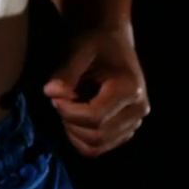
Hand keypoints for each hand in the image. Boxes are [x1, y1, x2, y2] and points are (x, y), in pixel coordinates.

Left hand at [42, 24, 149, 156]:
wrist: (113, 40)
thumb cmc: (96, 42)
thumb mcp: (79, 49)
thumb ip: (65, 72)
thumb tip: (50, 92)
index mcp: (130, 88)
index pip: (95, 117)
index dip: (69, 111)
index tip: (54, 96)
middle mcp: (138, 109)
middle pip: (97, 136)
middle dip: (70, 122)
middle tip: (59, 101)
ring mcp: (135, 122)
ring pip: (97, 146)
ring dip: (74, 132)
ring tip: (68, 109)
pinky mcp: (127, 129)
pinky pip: (100, 148)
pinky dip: (81, 138)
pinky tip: (74, 118)